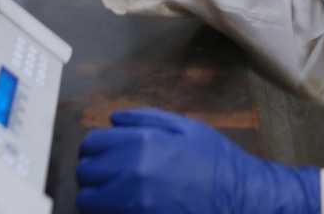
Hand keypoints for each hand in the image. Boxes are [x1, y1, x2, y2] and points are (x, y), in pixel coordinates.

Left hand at [76, 108, 319, 213]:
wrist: (239, 200)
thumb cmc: (217, 163)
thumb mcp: (187, 128)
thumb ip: (145, 118)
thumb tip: (113, 120)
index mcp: (142, 143)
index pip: (91, 143)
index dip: (95, 148)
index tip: (102, 153)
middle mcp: (131, 174)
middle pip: (84, 172)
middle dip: (93, 172)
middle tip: (107, 174)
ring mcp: (132, 205)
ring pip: (88, 200)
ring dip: (96, 196)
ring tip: (112, 194)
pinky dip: (109, 211)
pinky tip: (124, 207)